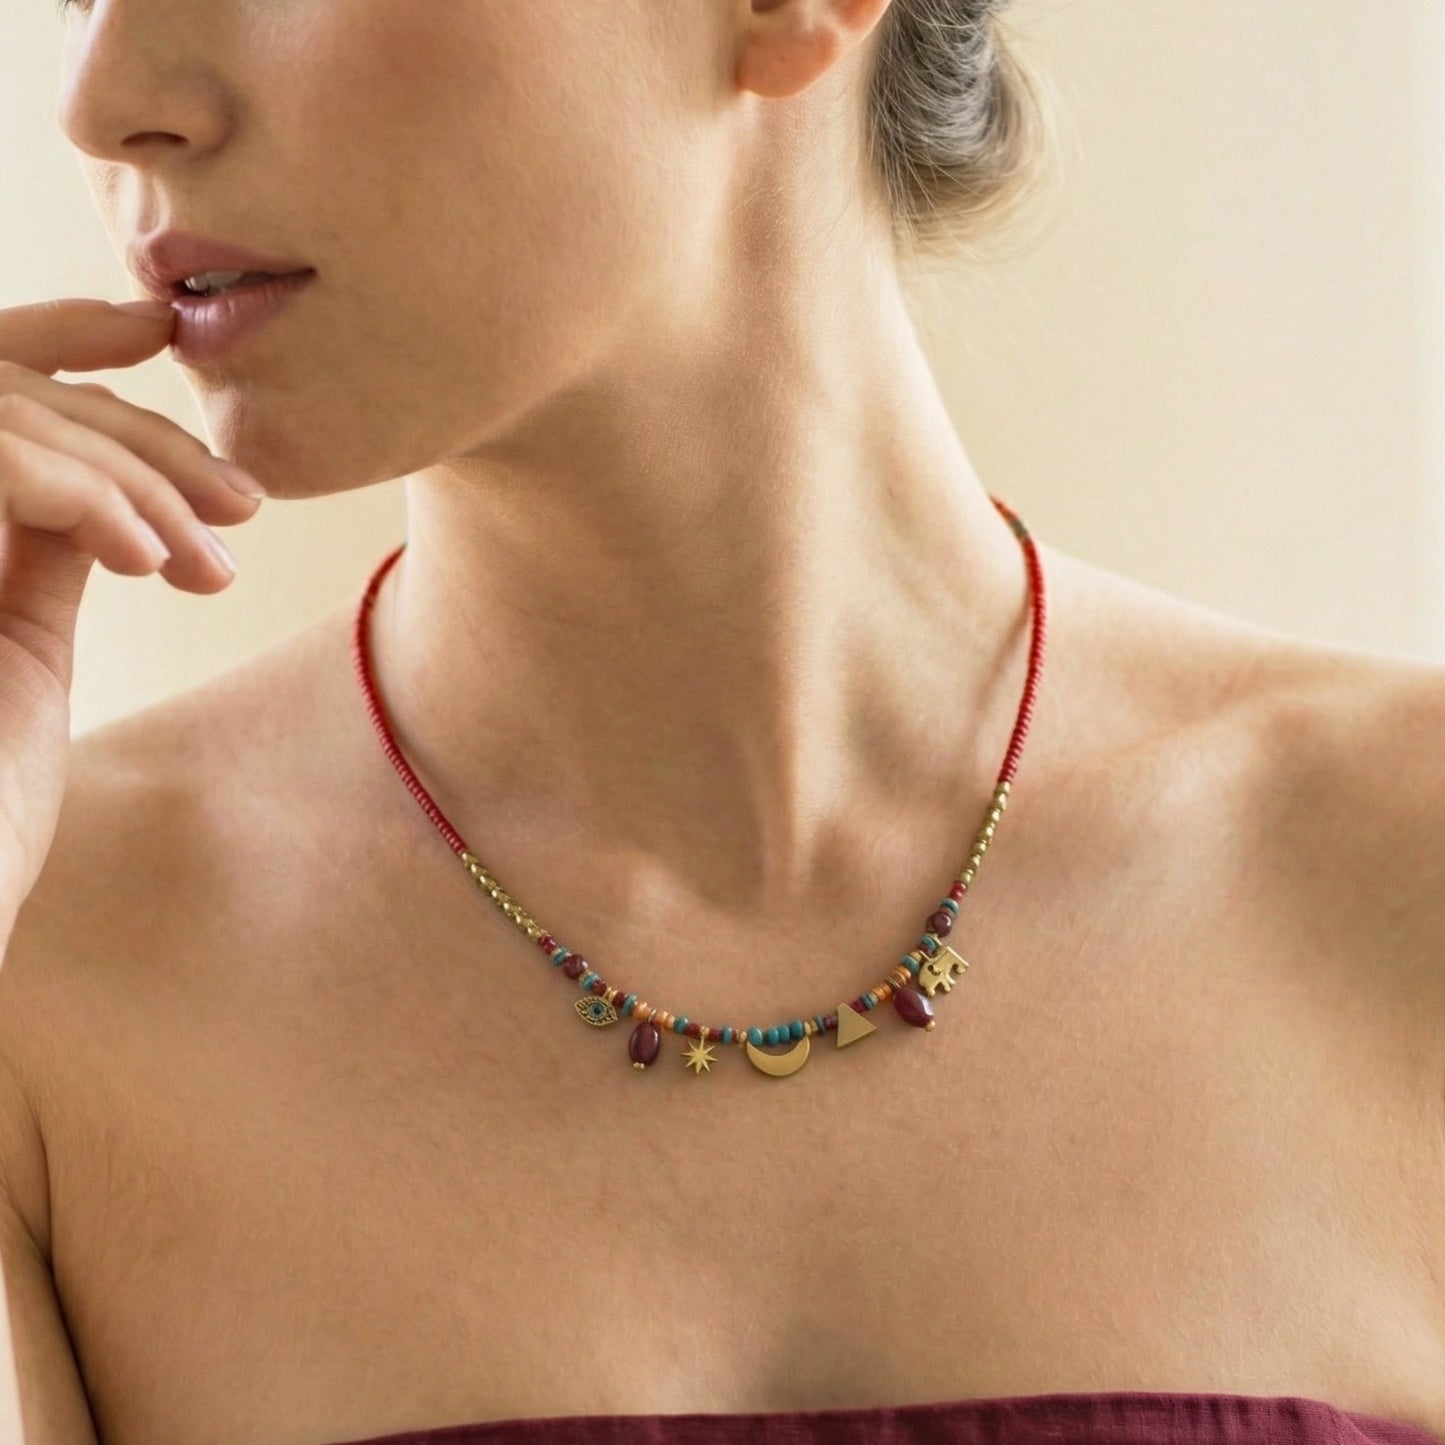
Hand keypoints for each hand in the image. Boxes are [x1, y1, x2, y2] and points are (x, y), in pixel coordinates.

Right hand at [0, 297, 265, 931]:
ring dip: (125, 474)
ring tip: (205, 558)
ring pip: (5, 414)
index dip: (61, 332)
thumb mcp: (19, 649)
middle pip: (5, 388)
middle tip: (242, 501)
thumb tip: (106, 494)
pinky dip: (74, 494)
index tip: (158, 332)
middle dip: (136, 432)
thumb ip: (43, 550)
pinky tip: (146, 555)